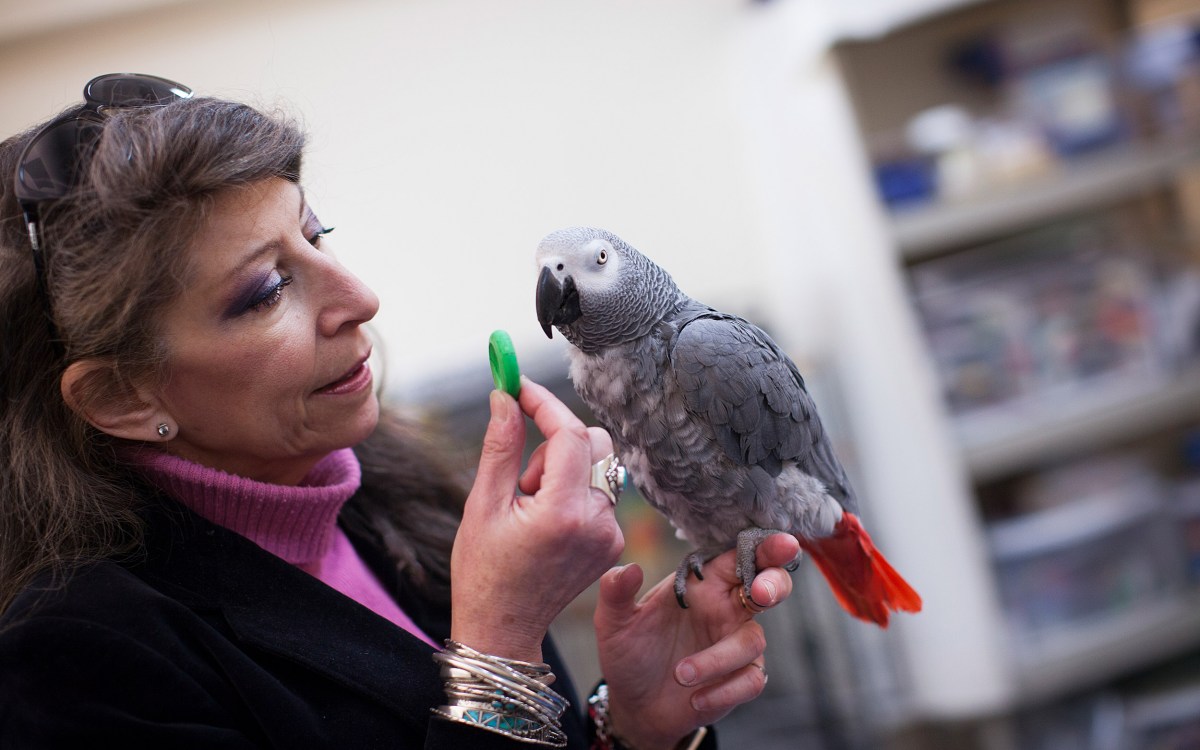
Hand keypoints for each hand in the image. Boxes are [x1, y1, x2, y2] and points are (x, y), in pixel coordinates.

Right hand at [450, 377, 624, 661]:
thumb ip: (501, 446)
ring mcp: (611, 535)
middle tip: (522, 474)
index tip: (516, 385)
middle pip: (594, 442)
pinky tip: (546, 522)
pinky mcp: (614, 543)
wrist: (503, 628)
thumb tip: (505, 395)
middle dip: (556, 440)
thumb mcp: (483, 505)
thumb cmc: (484, 570)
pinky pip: (601, 492)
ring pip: (598, 465)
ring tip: (529, 506)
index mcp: (562, 513)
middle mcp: (597, 522)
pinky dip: (574, 491)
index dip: (543, 403)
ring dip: (563, 469)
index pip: (569, 434)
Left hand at [594, 533, 799, 749]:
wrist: (633, 705)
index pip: (739, 557)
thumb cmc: (629, 653)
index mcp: (702, 585)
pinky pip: (751, 680)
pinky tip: (695, 698)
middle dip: (774, 583)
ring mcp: (734, 644)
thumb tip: (629, 568)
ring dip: (717, 659)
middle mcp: (725, 610)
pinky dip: (724, 690)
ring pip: (752, 641)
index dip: (764, 547)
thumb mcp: (613, 622)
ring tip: (680, 674)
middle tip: (760, 593)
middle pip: (770, 586)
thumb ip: (616, 591)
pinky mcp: (738, 680)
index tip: (782, 543)